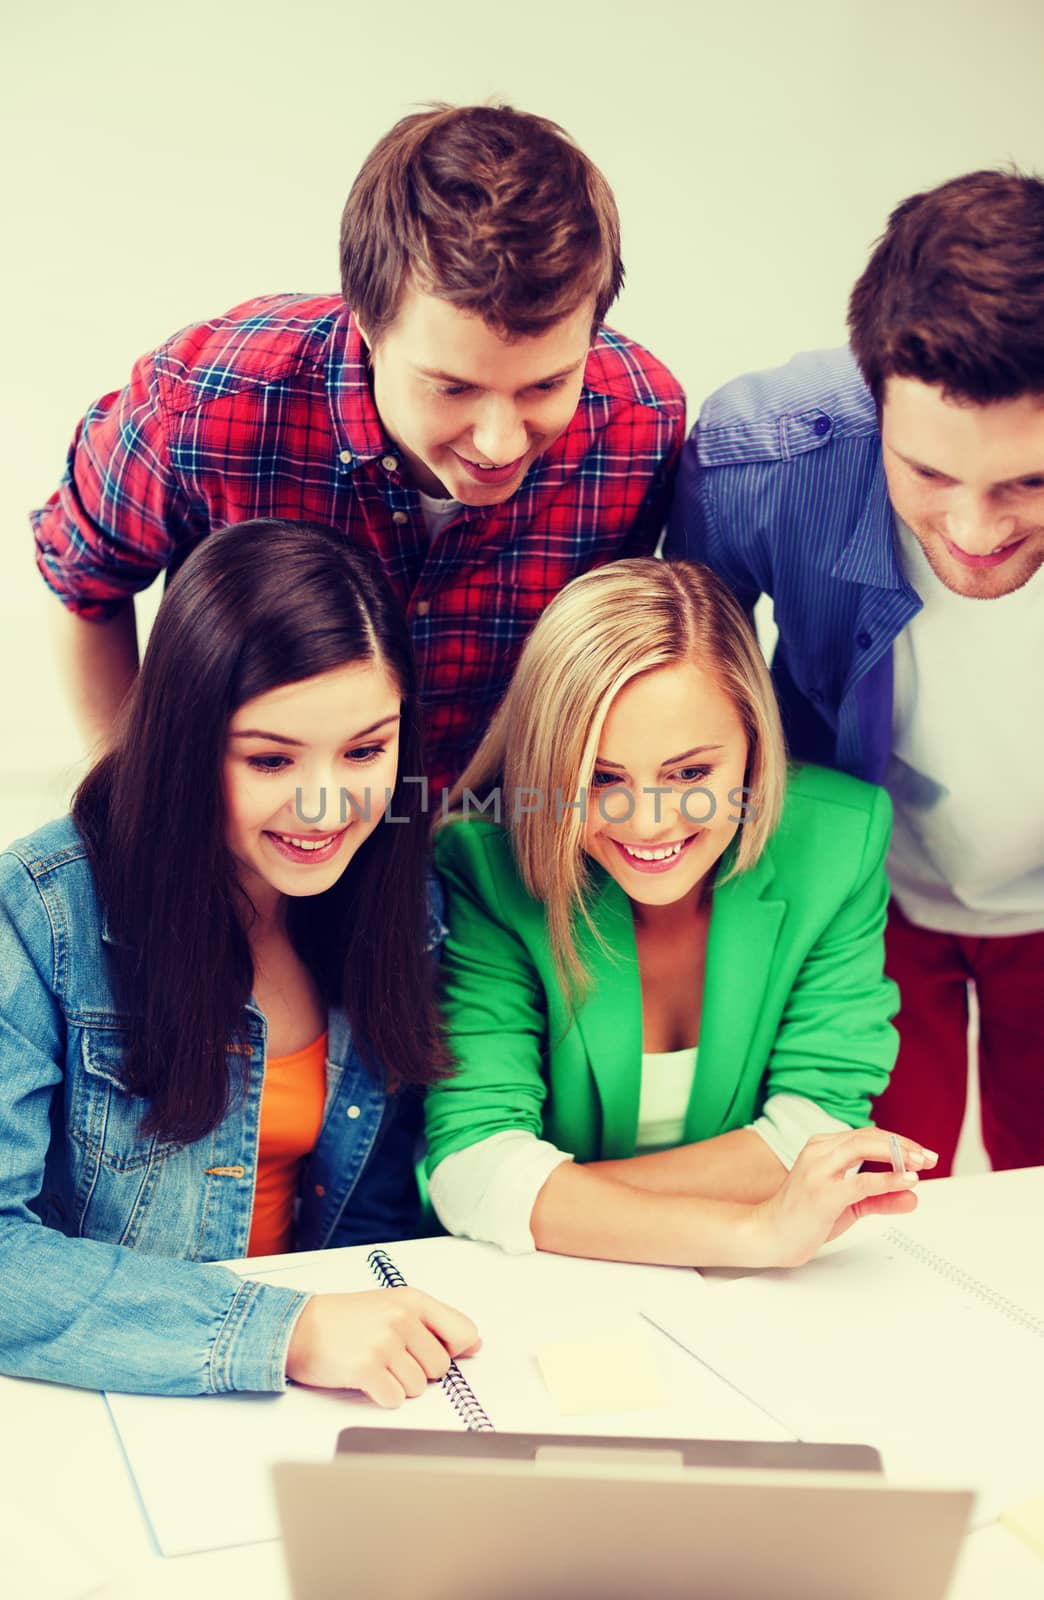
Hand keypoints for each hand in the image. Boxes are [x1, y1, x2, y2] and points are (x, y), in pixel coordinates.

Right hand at [285, 1288, 480, 1405]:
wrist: (298, 1327)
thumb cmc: (345, 1318)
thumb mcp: (393, 1305)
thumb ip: (435, 1323)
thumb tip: (475, 1345)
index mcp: (413, 1300)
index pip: (464, 1332)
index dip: (455, 1351)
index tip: (437, 1353)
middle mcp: (402, 1318)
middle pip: (441, 1368)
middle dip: (419, 1371)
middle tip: (391, 1358)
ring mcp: (384, 1343)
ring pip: (419, 1387)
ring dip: (399, 1385)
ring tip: (376, 1366)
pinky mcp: (367, 1369)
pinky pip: (396, 1400)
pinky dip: (383, 1397)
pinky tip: (367, 1380)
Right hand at [745, 1128, 937, 1269]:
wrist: (769, 1235)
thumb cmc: (803, 1217)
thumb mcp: (849, 1205)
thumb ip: (880, 1198)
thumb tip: (912, 1196)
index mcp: (823, 1148)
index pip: (867, 1136)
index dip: (899, 1142)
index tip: (923, 1155)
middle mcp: (819, 1152)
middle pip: (868, 1136)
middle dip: (904, 1145)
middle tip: (928, 1158)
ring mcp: (818, 1171)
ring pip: (863, 1147)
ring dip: (898, 1154)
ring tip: (921, 1165)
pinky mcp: (822, 1193)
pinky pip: (860, 1182)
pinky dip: (887, 1179)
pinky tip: (907, 1180)